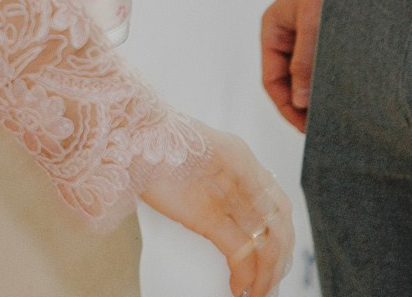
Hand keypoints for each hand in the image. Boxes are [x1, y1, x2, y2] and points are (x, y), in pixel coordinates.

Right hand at [137, 126, 294, 296]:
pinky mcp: (209, 214)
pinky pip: (240, 251)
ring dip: (266, 275)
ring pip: (266, 242)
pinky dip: (245, 275)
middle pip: (278, 226)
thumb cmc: (148, 143)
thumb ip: (212, 181)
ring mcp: (229, 193)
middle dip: (278, 261)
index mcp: (241, 158)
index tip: (276, 260)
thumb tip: (228, 216)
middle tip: (270, 285)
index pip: (278, 205)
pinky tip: (239, 287)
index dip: (282, 236)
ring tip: (257, 293)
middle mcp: (243, 175)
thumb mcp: (191, 161)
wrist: (128, 131)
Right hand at [260, 0, 324, 133]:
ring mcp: (304, 34)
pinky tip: (346, 91)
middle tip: (323, 129)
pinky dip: (329, 80)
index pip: (271, 80)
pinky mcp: (324, 32)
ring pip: (305, 73)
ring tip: (336, 114)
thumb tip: (300, 102)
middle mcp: (285, 35)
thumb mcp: (313, 24)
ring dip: (316, 93)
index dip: (286, 106)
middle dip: (301, 106)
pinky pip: (321, 63)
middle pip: (287, 80)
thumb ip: (304, 62)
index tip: (306, 129)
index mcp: (272, 31)